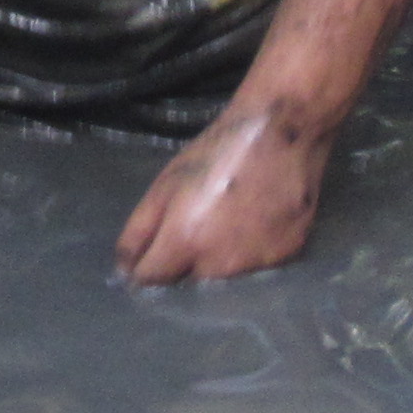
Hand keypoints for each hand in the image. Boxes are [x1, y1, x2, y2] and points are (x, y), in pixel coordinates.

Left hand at [114, 99, 328, 284]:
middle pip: (190, 281)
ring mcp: (257, 263)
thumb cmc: (217, 151)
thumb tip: (125, 271)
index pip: (152, 280)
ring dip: (219, 260)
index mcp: (185, 241)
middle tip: (198, 224)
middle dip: (185, 263)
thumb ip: (138, 231)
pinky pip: (257, 267)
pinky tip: (256, 223)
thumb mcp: (165, 183)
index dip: (146, 266)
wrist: (282, 131)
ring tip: (229, 222)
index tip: (153, 249)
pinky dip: (251, 252)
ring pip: (224, 278)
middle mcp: (221, 264)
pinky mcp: (287, 257)